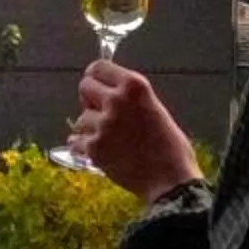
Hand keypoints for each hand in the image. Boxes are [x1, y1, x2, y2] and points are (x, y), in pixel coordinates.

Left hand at [69, 59, 200, 202]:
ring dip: (90, 128)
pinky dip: (84, 148)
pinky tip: (99, 152)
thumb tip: (106, 94)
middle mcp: (117, 100)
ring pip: (80, 119)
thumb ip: (130, 98)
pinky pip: (77, 142)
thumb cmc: (170, 148)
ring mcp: (104, 124)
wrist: (171, 181)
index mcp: (135, 86)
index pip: (98, 67)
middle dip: (89, 100)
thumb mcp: (155, 109)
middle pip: (84, 87)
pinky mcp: (95, 148)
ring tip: (110, 141)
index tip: (96, 86)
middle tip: (100, 113)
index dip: (95, 78)